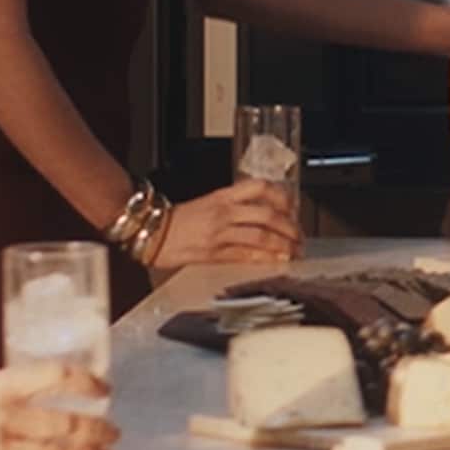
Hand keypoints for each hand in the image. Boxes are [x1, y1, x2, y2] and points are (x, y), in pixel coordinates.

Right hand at [150, 179, 302, 268]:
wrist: (150, 231)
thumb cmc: (177, 220)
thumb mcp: (207, 204)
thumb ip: (232, 207)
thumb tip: (260, 216)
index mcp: (223, 195)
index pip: (259, 187)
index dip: (280, 196)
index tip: (292, 206)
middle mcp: (224, 211)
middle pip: (267, 215)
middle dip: (289, 227)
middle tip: (299, 236)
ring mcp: (220, 232)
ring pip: (260, 235)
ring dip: (282, 244)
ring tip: (294, 251)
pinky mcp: (213, 253)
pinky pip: (245, 255)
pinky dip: (264, 258)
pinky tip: (276, 261)